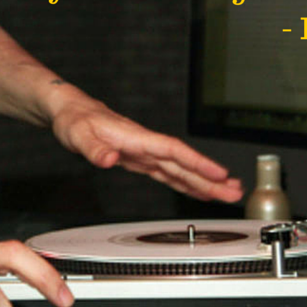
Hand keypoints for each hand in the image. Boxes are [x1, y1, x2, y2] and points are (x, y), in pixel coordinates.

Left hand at [50, 92, 242, 202]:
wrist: (71, 112)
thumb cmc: (75, 121)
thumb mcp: (79, 136)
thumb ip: (94, 149)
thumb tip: (109, 160)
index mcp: (136, 138)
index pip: (174, 151)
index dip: (197, 163)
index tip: (219, 173)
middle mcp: (145, 145)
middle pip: (184, 163)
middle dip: (211, 178)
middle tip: (235, 192)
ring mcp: (145, 153)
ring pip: (180, 169)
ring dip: (204, 182)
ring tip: (229, 194)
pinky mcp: (140, 160)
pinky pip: (168, 173)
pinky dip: (185, 183)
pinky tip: (199, 190)